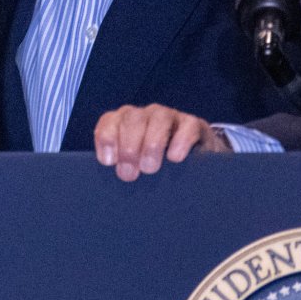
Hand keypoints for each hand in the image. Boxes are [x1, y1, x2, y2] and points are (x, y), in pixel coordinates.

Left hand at [93, 105, 231, 181]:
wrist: (193, 166)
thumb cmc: (153, 169)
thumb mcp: (133, 168)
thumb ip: (121, 168)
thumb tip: (112, 183)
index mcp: (124, 123)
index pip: (110, 121)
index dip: (107, 138)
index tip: (109, 161)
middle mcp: (145, 115)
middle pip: (132, 118)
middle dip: (128, 147)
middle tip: (129, 174)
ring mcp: (170, 117)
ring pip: (159, 117)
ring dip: (151, 143)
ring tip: (150, 168)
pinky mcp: (193, 125)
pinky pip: (188, 125)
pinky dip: (180, 140)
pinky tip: (175, 158)